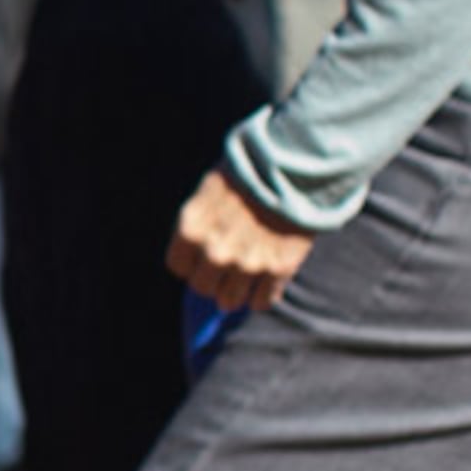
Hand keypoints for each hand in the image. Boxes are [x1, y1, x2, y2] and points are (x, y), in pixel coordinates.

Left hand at [165, 169, 313, 311]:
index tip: (201, 255)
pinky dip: (262, 298)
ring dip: (235, 293)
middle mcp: (215, 252)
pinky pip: (262, 302)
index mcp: (192, 230)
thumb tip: (195, 267)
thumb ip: (199, 229)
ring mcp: (247, 263)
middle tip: (225, 266)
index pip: (178, 267)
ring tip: (245, 277)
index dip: (190, 262)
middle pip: (202, 287)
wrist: (293, 167)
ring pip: (229, 301)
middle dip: (211, 279)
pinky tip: (264, 284)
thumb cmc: (247, 177)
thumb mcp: (209, 195)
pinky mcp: (278, 269)